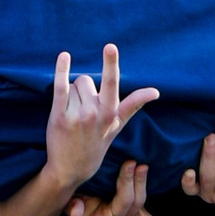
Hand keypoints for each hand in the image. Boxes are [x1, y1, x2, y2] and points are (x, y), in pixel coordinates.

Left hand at [41, 43, 160, 194]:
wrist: (71, 169)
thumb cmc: (96, 145)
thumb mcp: (117, 126)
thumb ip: (133, 105)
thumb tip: (156, 91)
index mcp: (111, 114)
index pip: (112, 83)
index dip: (111, 63)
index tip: (110, 46)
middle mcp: (95, 113)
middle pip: (86, 80)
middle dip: (83, 90)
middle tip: (82, 112)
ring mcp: (76, 115)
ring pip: (73, 84)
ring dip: (71, 94)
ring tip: (72, 114)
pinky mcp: (59, 116)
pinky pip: (60, 87)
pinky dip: (61, 70)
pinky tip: (64, 57)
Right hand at [69, 157, 170, 215]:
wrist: (79, 186)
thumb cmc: (72, 193)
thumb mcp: (67, 198)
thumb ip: (71, 205)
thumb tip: (76, 213)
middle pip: (128, 204)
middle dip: (129, 183)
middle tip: (130, 163)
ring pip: (139, 203)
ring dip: (140, 184)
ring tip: (141, 166)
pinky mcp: (132, 209)